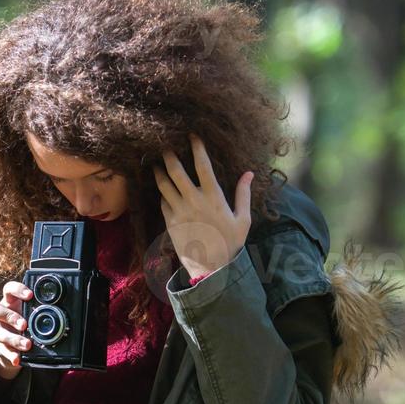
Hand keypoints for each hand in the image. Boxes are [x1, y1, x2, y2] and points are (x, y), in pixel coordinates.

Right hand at [0, 281, 33, 379]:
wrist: (15, 345)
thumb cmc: (26, 323)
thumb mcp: (32, 314)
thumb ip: (41, 309)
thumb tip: (65, 307)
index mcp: (9, 301)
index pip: (8, 289)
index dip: (17, 289)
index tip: (30, 295)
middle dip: (9, 316)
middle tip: (24, 324)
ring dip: (13, 338)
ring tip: (27, 344)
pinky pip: (2, 351)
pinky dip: (11, 355)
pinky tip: (18, 358)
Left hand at [152, 134, 253, 278]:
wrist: (210, 269)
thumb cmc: (230, 244)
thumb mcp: (243, 220)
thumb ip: (244, 194)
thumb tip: (249, 173)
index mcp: (214, 197)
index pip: (203, 165)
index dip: (197, 147)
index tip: (192, 134)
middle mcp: (193, 201)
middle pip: (176, 171)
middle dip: (169, 154)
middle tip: (165, 143)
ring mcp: (179, 211)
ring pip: (163, 185)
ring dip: (158, 171)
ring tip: (156, 162)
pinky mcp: (169, 222)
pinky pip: (162, 201)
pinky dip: (162, 192)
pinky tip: (163, 187)